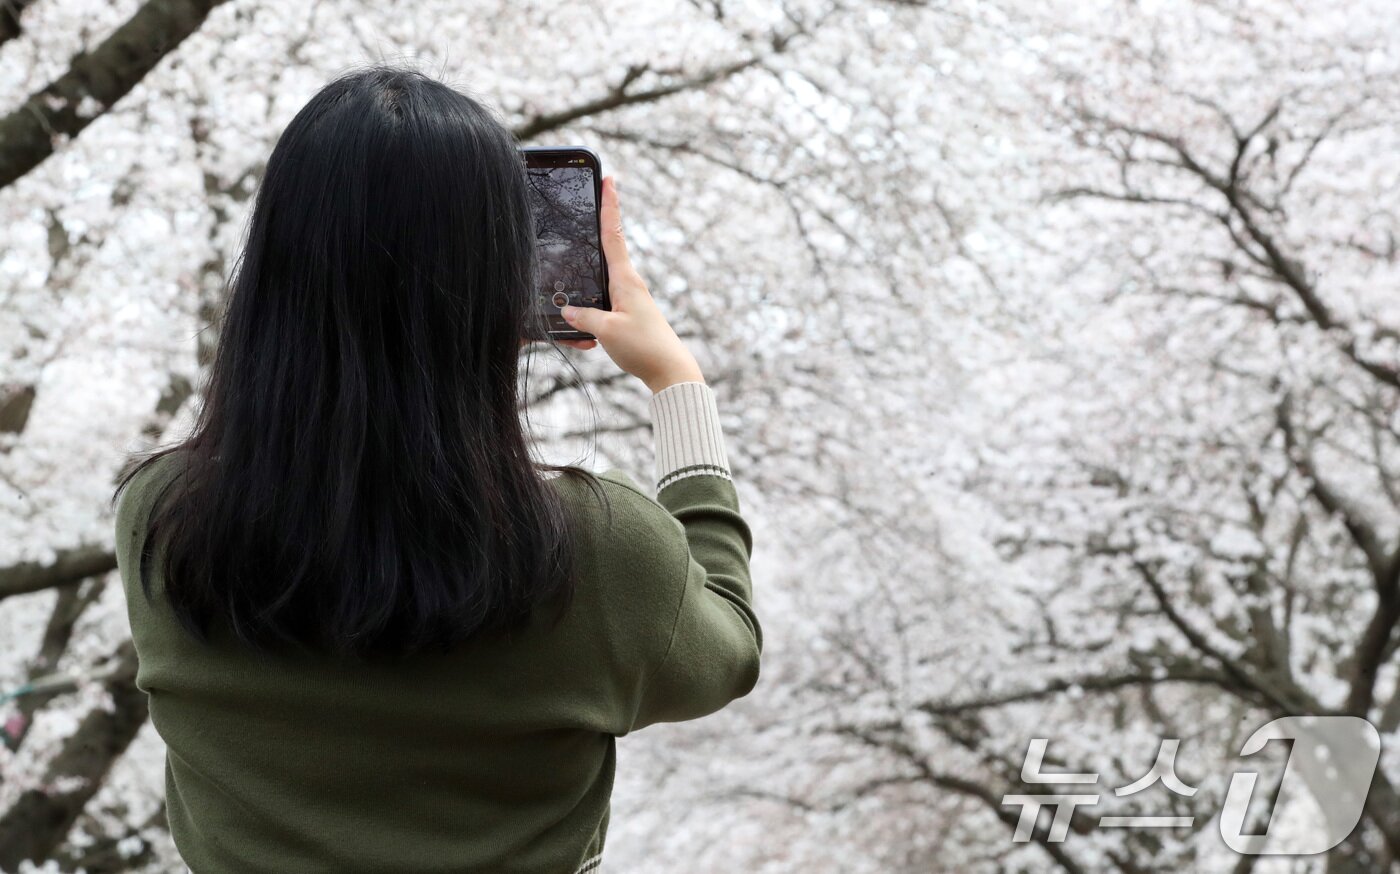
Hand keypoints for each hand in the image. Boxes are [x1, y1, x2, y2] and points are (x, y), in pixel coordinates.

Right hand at [558, 175, 703, 393]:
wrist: (670, 371)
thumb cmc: (643, 347)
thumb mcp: (607, 331)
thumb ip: (585, 316)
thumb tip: (568, 309)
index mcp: (626, 280)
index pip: (613, 235)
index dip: (609, 206)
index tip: (609, 180)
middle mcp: (630, 285)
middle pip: (608, 249)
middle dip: (599, 227)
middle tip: (594, 200)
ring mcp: (631, 299)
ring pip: (603, 280)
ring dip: (590, 277)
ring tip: (582, 275)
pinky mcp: (630, 315)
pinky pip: (605, 304)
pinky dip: (593, 311)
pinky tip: (586, 331)